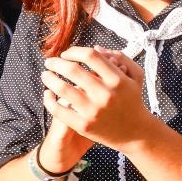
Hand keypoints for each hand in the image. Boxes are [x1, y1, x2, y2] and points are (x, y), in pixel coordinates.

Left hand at [41, 47, 157, 149]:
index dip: (74, 51)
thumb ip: (120, 57)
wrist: (135, 132)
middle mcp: (104, 94)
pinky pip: (59, 110)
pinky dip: (49, 100)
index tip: (66, 53)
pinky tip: (47, 94)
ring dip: (49, 78)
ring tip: (45, 75)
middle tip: (49, 62)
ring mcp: (93, 110)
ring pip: (62, 88)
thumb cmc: (133, 100)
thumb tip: (96, 48)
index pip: (90, 56)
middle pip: (73, 69)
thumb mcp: (136, 75)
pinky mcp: (84, 125)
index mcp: (117, 79)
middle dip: (56, 63)